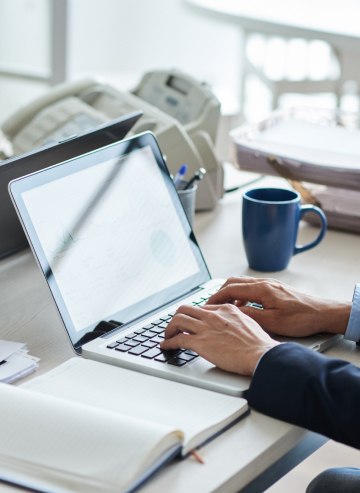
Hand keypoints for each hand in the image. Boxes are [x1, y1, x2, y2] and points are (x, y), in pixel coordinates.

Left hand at [160, 303, 278, 375]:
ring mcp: (205, 328)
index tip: (190, 322)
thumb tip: (230, 326)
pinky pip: (177, 339)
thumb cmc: (258, 344)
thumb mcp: (248, 323)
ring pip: (177, 321)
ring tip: (168, 336)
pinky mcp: (200, 343)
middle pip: (185, 309)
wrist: (260, 354)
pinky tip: (166, 346)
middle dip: (177, 318)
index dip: (193, 316)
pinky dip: (168, 342)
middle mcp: (213, 315)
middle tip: (175, 327)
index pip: (202, 308)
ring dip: (169, 329)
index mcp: (225, 309)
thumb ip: (235, 320)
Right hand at [207, 277, 351, 337]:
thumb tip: (232, 312)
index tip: (206, 305)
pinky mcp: (275, 288)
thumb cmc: (302, 318)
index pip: (230, 289)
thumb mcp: (272, 321)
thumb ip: (250, 315)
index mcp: (262, 289)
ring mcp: (271, 284)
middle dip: (220, 293)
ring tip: (224, 308)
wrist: (323, 313)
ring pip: (243, 283)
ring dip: (231, 293)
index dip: (215, 297)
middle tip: (211, 305)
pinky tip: (244, 307)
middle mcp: (265, 283)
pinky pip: (252, 287)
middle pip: (234, 282)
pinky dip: (242, 295)